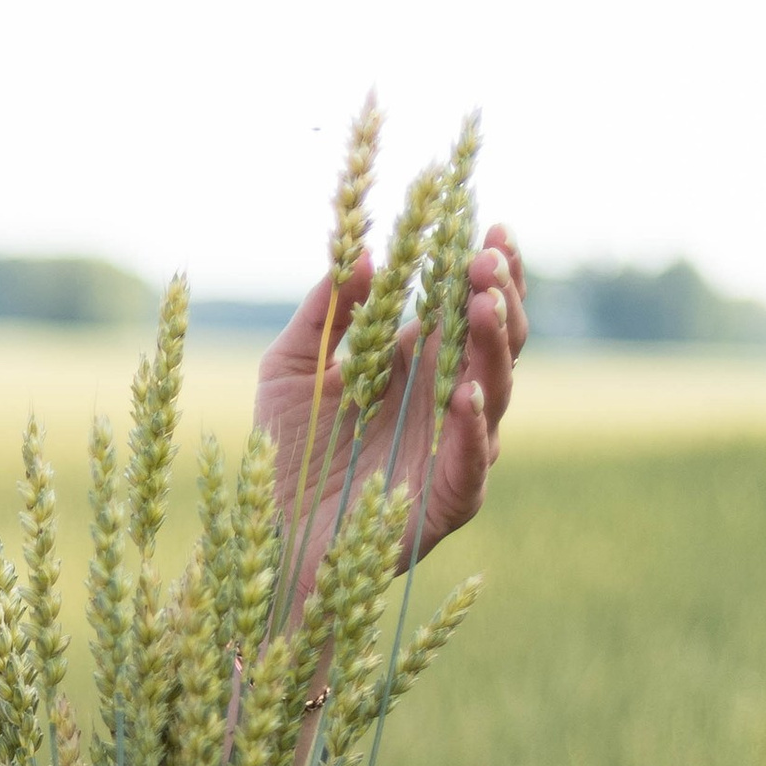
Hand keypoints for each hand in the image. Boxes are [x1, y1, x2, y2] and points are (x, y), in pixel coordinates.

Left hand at [254, 225, 528, 603]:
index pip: (469, 307)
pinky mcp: (447, 502)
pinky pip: (472, 464)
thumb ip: (326, 312)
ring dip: (493, 348)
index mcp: (418, 366)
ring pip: (495, 394)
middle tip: (484, 259)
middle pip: (497, 341)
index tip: (487, 225)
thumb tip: (364, 252)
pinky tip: (464, 396)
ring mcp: (453, 451)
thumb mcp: (288, 369)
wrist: (268, 540)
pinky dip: (473, 431)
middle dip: (498, 296)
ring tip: (481, 307)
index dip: (488, 268)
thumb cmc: (282, 454)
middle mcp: (446, 403)